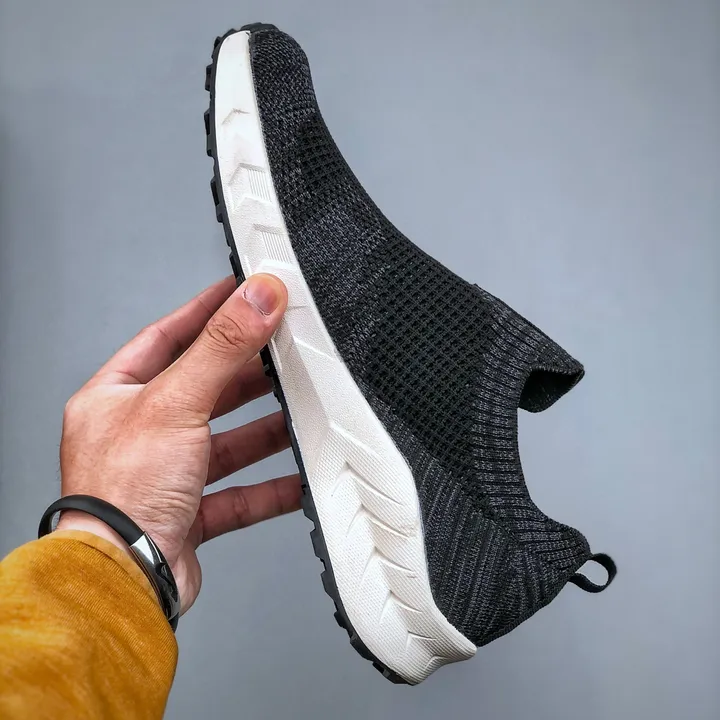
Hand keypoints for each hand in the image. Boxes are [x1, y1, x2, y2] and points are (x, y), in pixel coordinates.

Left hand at [56, 274, 299, 612]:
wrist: (122, 580)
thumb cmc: (120, 494)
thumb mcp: (176, 402)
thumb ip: (222, 347)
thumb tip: (256, 296)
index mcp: (117, 398)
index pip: (165, 338)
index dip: (205, 312)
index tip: (240, 292)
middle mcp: (138, 435)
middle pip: (202, 390)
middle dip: (246, 374)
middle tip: (283, 352)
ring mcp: (164, 476)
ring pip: (226, 443)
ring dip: (265, 430)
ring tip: (301, 411)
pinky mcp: (189, 513)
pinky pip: (240, 493)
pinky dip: (271, 486)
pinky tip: (299, 478)